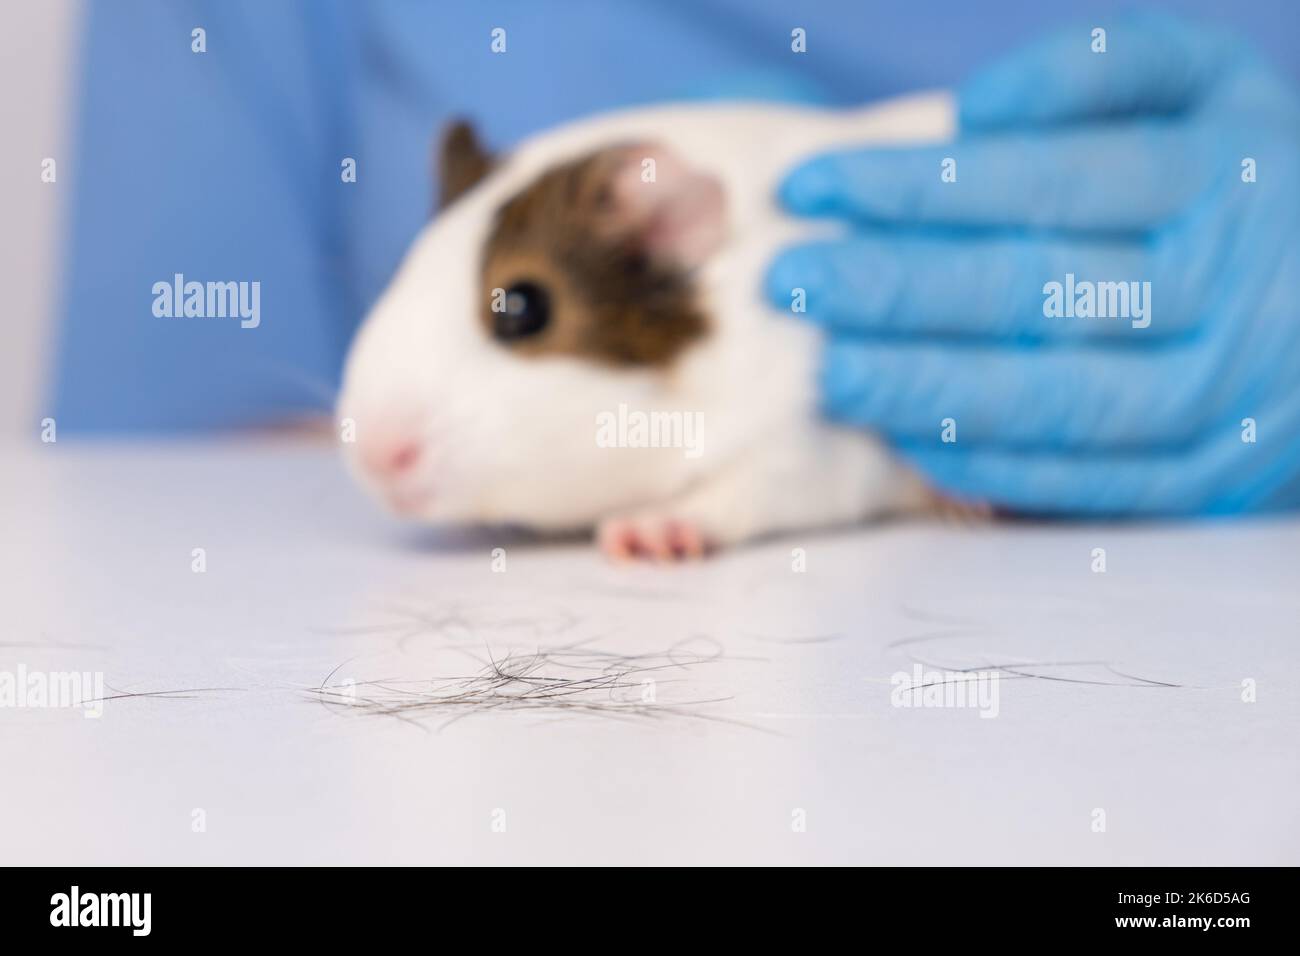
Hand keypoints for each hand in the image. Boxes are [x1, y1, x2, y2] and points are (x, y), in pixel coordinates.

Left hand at [767, 13, 1299, 515]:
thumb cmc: (1245, 177)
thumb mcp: (1208, 87)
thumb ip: (1102, 69)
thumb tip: (979, 108)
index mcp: (1218, 176)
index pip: (1043, 181)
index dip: (916, 186)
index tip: (811, 187)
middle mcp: (1221, 288)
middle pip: (1037, 291)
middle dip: (896, 287)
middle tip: (791, 285)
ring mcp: (1221, 394)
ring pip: (1056, 396)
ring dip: (928, 388)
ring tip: (830, 372)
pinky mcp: (1208, 476)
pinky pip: (1090, 479)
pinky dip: (993, 464)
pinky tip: (907, 437)